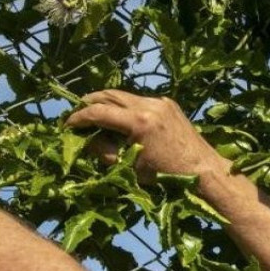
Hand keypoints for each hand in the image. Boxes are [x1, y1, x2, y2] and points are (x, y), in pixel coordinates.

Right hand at [66, 90, 229, 182]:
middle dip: (90, 102)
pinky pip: (140, 101)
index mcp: (138, 122)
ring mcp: (160, 101)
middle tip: (76, 112)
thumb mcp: (129, 166)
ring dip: (108, 103)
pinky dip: (127, 108)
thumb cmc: (166, 175)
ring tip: (95, 113)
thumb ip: (104, 150)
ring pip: (125, 96)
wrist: (202, 169)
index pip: (99, 113)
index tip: (67, 124)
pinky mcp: (168, 103)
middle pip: (109, 95)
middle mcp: (148, 104)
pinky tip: (122, 120)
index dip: (79, 118)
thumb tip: (85, 139)